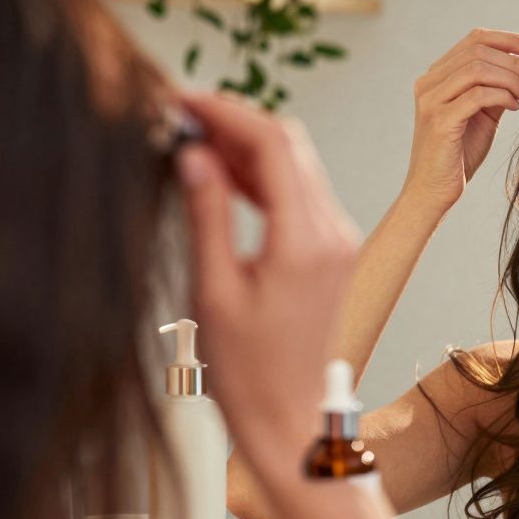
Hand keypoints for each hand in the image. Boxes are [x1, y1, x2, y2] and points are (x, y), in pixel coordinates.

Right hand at [176, 92, 360, 472]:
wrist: (289, 417)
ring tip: (191, 139)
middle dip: (236, 121)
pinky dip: (262, 173)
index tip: (181, 101)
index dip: (226, 113)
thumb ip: (207, 215)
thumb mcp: (213, 291)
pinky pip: (299, 192)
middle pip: (289, 145)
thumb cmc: (247, 371)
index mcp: (304, 242)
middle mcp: (332, 232)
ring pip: (296, 164)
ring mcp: (338, 240)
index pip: (273, 146)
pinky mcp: (332, 250)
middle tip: (180, 115)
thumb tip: (194, 154)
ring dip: (248, 145)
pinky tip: (221, 174)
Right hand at [405, 28, 518, 213]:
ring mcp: (431, 100)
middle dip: (515, 62)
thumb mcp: (482, 114)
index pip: (475, 39)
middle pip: (479, 50)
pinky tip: (515, 106)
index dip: (509, 40)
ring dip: (511, 79)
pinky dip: (502, 96)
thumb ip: (497, 89)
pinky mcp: (440, 120)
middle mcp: (429, 82)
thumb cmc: (458, 154)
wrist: (433, 191)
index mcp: (438, 76)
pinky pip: (477, 95)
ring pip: (478, 69)